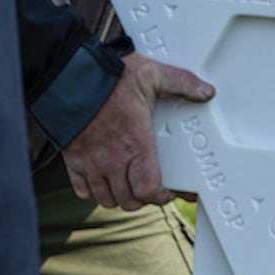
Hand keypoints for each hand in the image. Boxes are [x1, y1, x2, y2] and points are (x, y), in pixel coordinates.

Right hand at [64, 51, 212, 210]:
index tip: (167, 191)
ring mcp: (91, 162)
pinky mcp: (73, 159)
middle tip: (149, 188)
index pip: (148, 190)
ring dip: (120, 197)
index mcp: (135, 143)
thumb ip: (181, 82)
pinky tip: (103, 182)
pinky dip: (94, 192)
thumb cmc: (108, 77)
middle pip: (129, 200)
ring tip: (128, 186)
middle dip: (143, 199)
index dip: (160, 196)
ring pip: (107, 199)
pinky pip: (83, 190)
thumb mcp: (151, 73)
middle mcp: (113, 158)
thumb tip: (205, 91)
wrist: (69, 76)